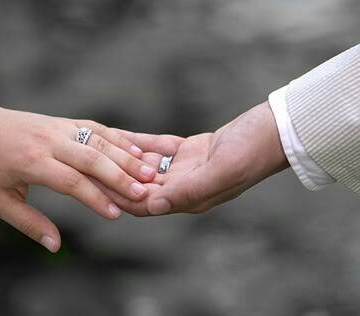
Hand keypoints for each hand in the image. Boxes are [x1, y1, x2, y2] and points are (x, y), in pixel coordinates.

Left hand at [0, 99, 156, 251]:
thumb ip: (28, 223)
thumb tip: (55, 245)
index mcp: (31, 162)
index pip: (70, 181)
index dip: (95, 199)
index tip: (116, 214)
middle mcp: (48, 141)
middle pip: (91, 158)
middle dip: (121, 176)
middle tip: (145, 192)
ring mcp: (58, 127)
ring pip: (98, 140)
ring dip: (126, 156)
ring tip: (150, 171)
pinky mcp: (64, 121)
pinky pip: (96, 128)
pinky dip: (117, 138)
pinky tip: (136, 149)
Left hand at [101, 102, 288, 215]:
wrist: (274, 130)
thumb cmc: (253, 153)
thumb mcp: (222, 172)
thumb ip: (188, 191)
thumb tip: (152, 207)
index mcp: (190, 198)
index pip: (144, 203)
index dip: (116, 196)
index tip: (90, 187)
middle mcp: (183, 187)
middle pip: (138, 185)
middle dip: (112, 177)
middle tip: (84, 166)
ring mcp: (185, 168)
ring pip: (144, 165)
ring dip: (121, 158)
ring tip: (96, 149)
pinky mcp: (188, 149)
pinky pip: (156, 146)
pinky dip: (138, 141)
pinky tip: (118, 135)